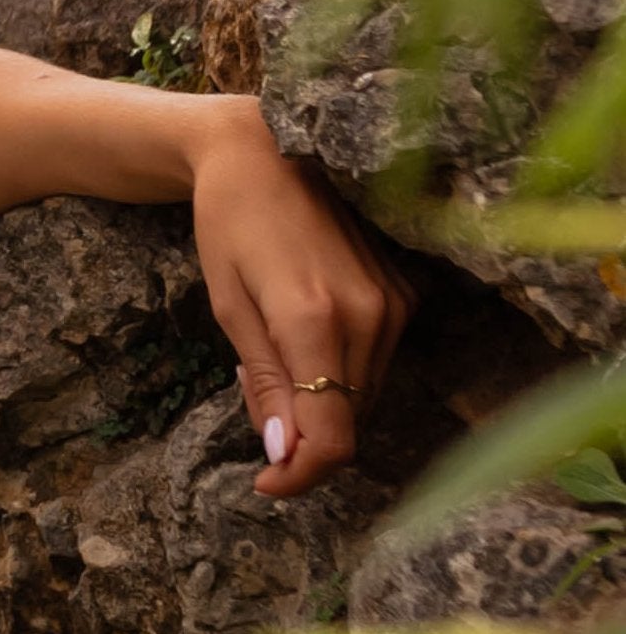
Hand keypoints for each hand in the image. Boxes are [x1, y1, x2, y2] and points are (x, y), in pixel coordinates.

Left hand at [187, 99, 409, 499]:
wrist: (263, 149)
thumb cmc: (229, 222)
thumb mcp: (229, 305)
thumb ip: (263, 382)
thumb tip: (285, 454)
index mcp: (316, 321)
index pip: (332, 438)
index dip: (302, 476)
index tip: (266, 484)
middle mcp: (370, 316)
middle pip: (348, 422)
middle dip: (301, 432)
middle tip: (248, 386)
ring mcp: (395, 303)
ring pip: (363, 395)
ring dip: (320, 399)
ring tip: (269, 349)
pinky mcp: (404, 292)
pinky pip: (376, 361)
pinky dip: (340, 369)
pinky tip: (301, 333)